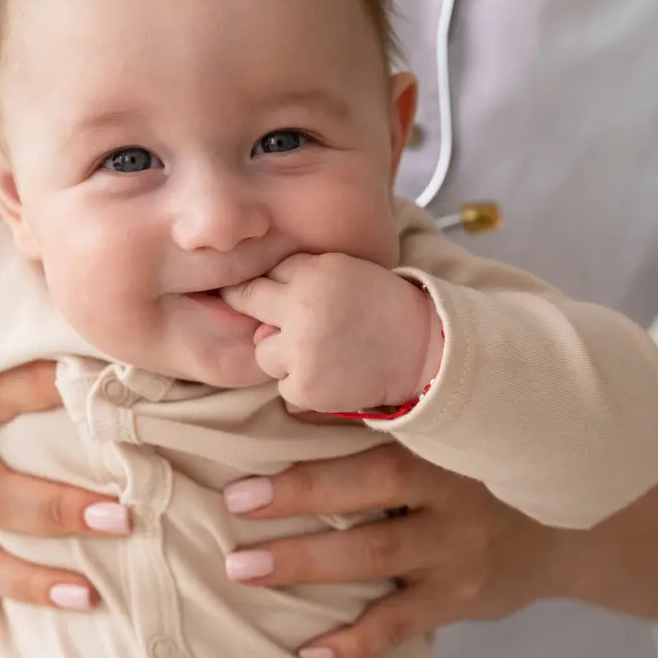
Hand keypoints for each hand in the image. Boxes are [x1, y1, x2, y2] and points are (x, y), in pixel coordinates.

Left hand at [220, 253, 441, 412]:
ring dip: (283, 354)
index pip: (258, 279)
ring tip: (322, 351)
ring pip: (264, 353)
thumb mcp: (342, 269)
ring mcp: (301, 352)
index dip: (247, 287)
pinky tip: (331, 373)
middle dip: (260, 314)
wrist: (422, 349)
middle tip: (291, 323)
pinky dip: (302, 384)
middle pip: (251, 310)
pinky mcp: (306, 387)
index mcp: (311, 276)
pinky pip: (284, 386)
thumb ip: (297, 274)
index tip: (235, 291)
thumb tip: (253, 296)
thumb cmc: (380, 304)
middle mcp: (300, 312)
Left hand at [220, 438, 572, 657]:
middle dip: (301, 492)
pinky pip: (401, 623)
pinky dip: (356, 641)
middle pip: (373, 485)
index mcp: (447, 433)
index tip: (277, 408)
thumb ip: (395, 406)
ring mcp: (461, 546)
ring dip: (304, 562)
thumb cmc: (484, 462)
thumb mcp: (455, 424)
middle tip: (236, 501)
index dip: (331, 411)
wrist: (573, 528)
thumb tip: (295, 390)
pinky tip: (310, 649)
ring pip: (375, 555)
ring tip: (243, 567)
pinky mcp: (462, 596)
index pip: (385, 416)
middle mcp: (456, 487)